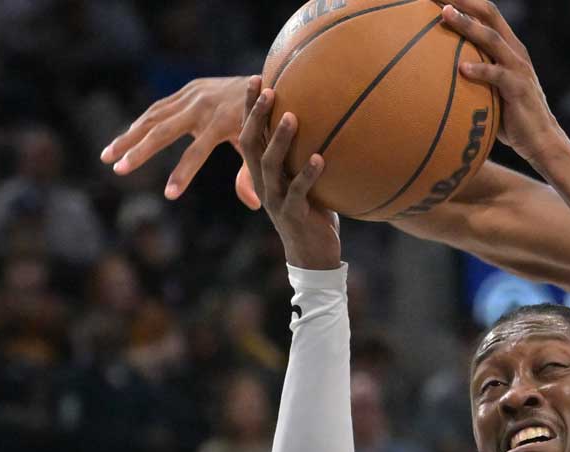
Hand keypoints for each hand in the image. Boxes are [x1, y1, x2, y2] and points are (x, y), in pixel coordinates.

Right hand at [102, 75, 260, 208]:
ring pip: (153, 117)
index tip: (169, 195)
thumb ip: (252, 174)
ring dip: (128, 137)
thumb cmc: (269, 124)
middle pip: (163, 131)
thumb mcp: (262, 148)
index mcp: (222, 122)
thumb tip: (254, 204)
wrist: (272, 83)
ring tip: (107, 156)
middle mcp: (203, 105)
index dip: (183, 174)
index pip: (197, 152)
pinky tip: (126, 138)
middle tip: (118, 170)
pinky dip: (141, 123)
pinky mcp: (189, 89)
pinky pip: (159, 108)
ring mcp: (193, 95)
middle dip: (138, 152)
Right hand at [237, 79, 340, 270]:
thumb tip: (320, 122)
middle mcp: (264, 182)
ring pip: (271, 165)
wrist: (312, 254)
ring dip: (281, 140)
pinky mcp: (294, 214)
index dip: (250, 107)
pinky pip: (299, 191)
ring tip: (292, 117)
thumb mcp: (302, 180)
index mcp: (262, 172)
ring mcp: (277, 198)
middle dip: (257, 115)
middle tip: (268, 89)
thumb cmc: (310, 212)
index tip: (256, 79)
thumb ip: (301, 155)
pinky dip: (308, 174)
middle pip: (251, 143)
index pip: (249, 132)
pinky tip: (318, 158)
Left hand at [438, 0, 567, 163]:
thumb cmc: (511, 117)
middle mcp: (515, 51)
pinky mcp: (519, 89)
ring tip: (445, 15)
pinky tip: (462, 68)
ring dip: (468, 25)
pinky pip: (498, 75)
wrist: (542, 140)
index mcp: (509, 47)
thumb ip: (475, 73)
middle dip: (463, 0)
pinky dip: (480, 70)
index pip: (485, 13)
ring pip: (493, 38)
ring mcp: (519, 69)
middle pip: (489, 14)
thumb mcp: (492, 88)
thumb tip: (438, 72)